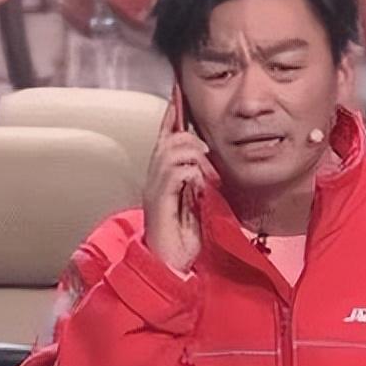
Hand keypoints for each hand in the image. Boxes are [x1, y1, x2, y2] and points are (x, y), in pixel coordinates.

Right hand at [143, 90, 218, 272]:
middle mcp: (153, 181)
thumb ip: (202, 184)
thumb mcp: (199, 205)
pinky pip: (174, 172)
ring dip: (193, 154)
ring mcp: (154, 191)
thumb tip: (211, 167)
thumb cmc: (185, 242)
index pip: (163, 139)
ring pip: (169, 151)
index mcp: (162, 180)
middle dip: (188, 137)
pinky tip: (201, 182)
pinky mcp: (159, 202)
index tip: (178, 96)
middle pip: (166, 140)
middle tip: (207, 154)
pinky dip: (191, 171)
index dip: (170, 117)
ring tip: (206, 170)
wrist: (170, 268)